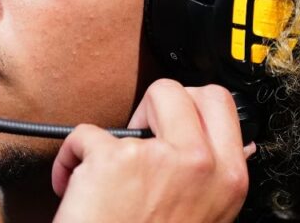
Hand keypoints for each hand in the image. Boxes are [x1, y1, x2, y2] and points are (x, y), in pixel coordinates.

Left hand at [50, 79, 254, 222]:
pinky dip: (71, 159)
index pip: (220, 102)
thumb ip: (209, 177)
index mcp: (228, 178)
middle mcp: (200, 164)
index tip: (170, 123)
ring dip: (112, 135)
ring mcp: (158, 158)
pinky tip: (78, 188)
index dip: (189, 106)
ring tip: (105, 170)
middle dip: (153, 106)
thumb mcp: (203, 214)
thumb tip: (222, 144)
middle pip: (180, 89)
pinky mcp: (113, 158)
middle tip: (139, 139)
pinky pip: (84, 134)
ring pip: (133, 104)